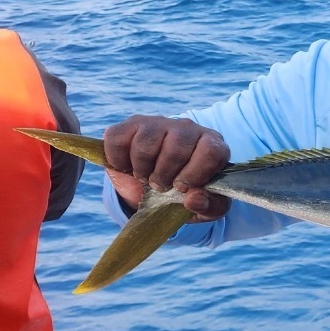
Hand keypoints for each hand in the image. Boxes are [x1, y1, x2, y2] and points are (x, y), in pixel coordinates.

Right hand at [101, 115, 230, 220]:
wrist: (157, 189)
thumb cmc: (187, 193)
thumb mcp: (207, 207)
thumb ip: (209, 206)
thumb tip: (193, 199)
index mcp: (212, 145)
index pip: (211, 151)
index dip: (195, 174)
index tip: (181, 188)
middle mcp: (187, 128)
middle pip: (177, 148)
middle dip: (164, 175)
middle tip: (160, 185)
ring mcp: (159, 123)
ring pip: (146, 142)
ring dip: (142, 168)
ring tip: (145, 176)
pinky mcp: (131, 124)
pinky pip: (117, 138)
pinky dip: (117, 160)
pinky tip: (127, 166)